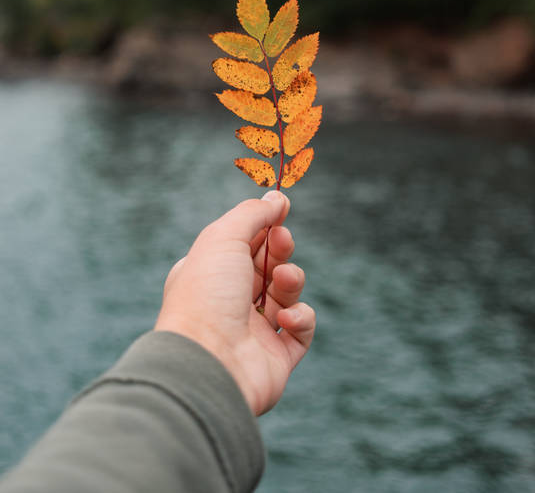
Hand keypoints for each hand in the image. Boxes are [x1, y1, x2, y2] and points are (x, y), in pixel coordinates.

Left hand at [154, 190, 315, 415]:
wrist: (207, 363)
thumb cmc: (207, 295)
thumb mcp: (224, 238)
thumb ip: (253, 214)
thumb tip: (277, 197)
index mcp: (209, 275)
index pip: (243, 245)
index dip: (264, 226)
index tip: (282, 208)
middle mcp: (229, 303)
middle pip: (268, 266)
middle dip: (279, 249)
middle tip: (281, 241)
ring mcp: (253, 332)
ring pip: (286, 294)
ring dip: (291, 280)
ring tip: (284, 280)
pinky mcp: (276, 358)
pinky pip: (301, 330)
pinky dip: (300, 318)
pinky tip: (285, 318)